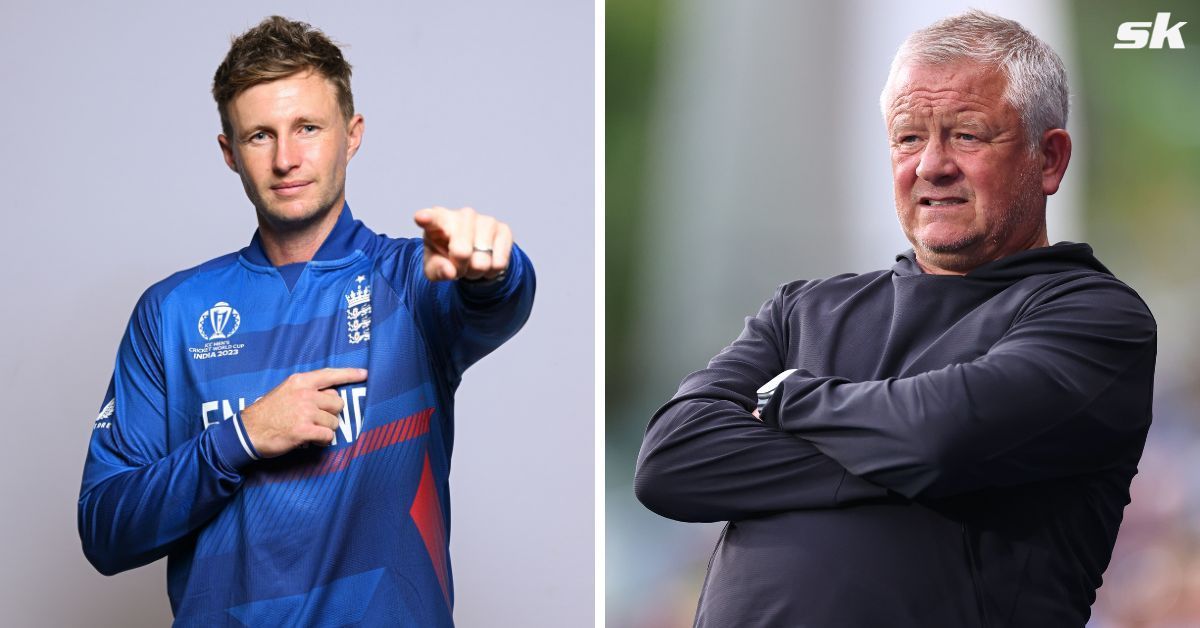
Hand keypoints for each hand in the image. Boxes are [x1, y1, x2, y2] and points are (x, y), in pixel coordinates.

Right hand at [240, 367, 367, 457]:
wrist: (247, 431)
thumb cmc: (267, 412)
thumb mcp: (285, 391)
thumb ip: (306, 390)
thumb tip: (330, 395)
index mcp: (300, 381)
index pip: (331, 375)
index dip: (350, 374)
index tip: (364, 374)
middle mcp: (305, 394)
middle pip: (338, 402)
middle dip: (331, 413)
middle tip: (317, 420)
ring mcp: (305, 412)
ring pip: (334, 421)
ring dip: (326, 429)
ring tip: (311, 431)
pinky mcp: (304, 430)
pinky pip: (328, 436)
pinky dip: (323, 441)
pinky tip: (312, 441)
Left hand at [413, 206, 511, 281]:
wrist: (472, 255)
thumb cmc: (446, 257)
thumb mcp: (434, 267)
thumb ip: (437, 270)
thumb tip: (450, 272)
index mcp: (438, 220)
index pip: (430, 219)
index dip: (426, 219)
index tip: (421, 218)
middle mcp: (463, 214)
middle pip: (461, 252)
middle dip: (461, 268)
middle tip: (459, 264)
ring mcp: (485, 220)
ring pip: (482, 262)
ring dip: (476, 271)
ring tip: (472, 262)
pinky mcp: (504, 229)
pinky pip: (499, 263)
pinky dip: (492, 271)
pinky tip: (487, 260)